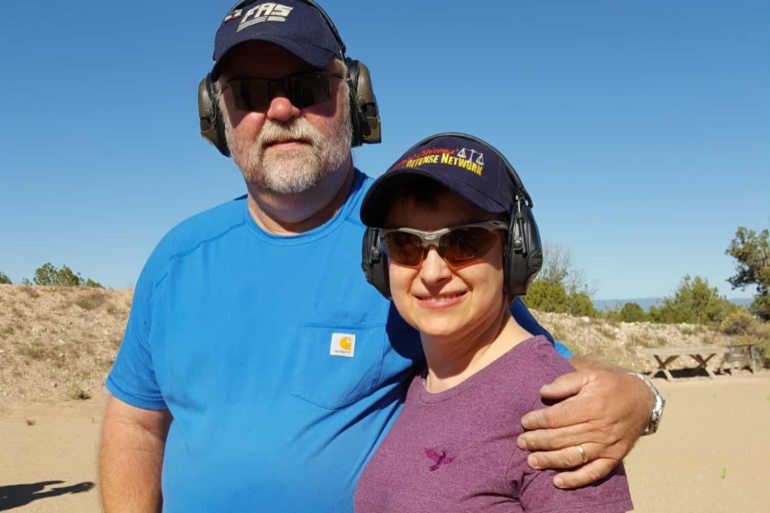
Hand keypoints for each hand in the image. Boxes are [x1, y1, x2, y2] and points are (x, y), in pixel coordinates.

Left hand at [516, 366, 653, 488]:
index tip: (524, 422)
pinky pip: (593, 473)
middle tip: (521, 442)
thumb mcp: (590, 374)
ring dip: (549, 460)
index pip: (556, 417)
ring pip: (572, 457)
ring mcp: (607, 446)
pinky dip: (575, 480)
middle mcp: (599, 428)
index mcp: (592, 405)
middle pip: (560, 438)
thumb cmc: (611, 385)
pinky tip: (557, 481)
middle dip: (537, 441)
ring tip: (531, 461)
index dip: (537, 420)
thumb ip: (566, 382)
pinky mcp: (613, 458)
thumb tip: (543, 391)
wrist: (643, 400)